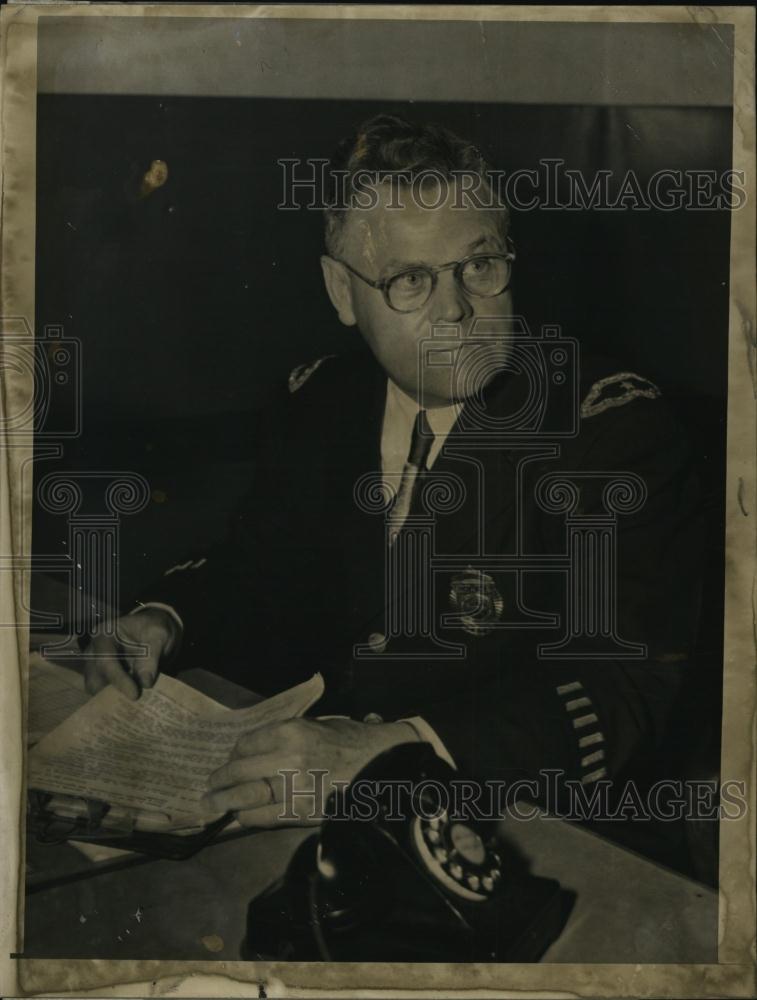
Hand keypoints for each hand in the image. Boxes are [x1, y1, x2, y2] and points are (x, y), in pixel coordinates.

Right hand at [84, 607, 178, 700]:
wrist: (153, 631)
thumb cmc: (154, 629)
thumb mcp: (158, 636)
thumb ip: (151, 656)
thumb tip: (145, 683)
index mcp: (105, 634)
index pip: (105, 659)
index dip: (118, 679)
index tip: (135, 694)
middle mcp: (94, 650)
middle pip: (94, 678)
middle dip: (111, 693)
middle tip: (133, 706)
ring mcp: (95, 665)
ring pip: (96, 689)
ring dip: (113, 699)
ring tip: (132, 708)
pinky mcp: (101, 677)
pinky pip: (103, 693)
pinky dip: (115, 700)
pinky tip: (130, 707)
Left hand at [202, 716, 419, 827]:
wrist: (387, 765)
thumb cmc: (355, 742)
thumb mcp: (320, 724)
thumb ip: (289, 735)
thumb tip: (257, 750)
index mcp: (292, 730)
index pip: (247, 743)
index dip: (234, 754)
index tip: (230, 760)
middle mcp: (289, 756)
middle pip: (240, 770)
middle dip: (220, 780)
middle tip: (209, 787)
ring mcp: (296, 785)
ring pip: (247, 795)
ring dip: (225, 802)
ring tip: (211, 806)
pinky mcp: (305, 811)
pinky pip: (265, 817)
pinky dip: (248, 818)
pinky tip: (240, 817)